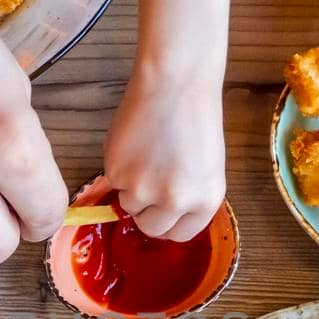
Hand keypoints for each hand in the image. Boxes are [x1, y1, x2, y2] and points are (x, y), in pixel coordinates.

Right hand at [103, 63, 226, 240]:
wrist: (175, 84)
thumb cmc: (194, 117)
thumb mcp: (205, 167)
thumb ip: (187, 196)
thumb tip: (160, 215)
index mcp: (205, 201)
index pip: (180, 234)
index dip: (168, 223)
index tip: (161, 213)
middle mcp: (175, 202)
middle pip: (150, 227)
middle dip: (146, 211)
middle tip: (147, 184)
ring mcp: (143, 190)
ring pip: (128, 205)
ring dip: (131, 187)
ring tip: (145, 154)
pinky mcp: (117, 173)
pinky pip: (113, 182)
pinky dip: (119, 167)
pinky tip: (134, 143)